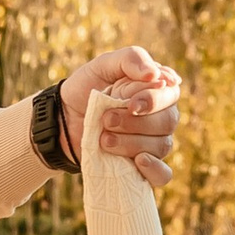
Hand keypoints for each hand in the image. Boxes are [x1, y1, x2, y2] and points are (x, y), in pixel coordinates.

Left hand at [61, 47, 179, 185]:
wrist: (63, 119)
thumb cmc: (86, 88)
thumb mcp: (103, 65)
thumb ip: (131, 59)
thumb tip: (156, 75)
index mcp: (157, 90)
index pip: (171, 94)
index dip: (154, 101)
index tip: (130, 104)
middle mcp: (161, 116)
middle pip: (167, 122)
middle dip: (135, 122)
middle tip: (106, 120)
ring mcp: (154, 143)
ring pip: (161, 146)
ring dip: (131, 143)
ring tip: (103, 139)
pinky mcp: (143, 166)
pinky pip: (163, 174)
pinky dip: (154, 169)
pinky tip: (138, 162)